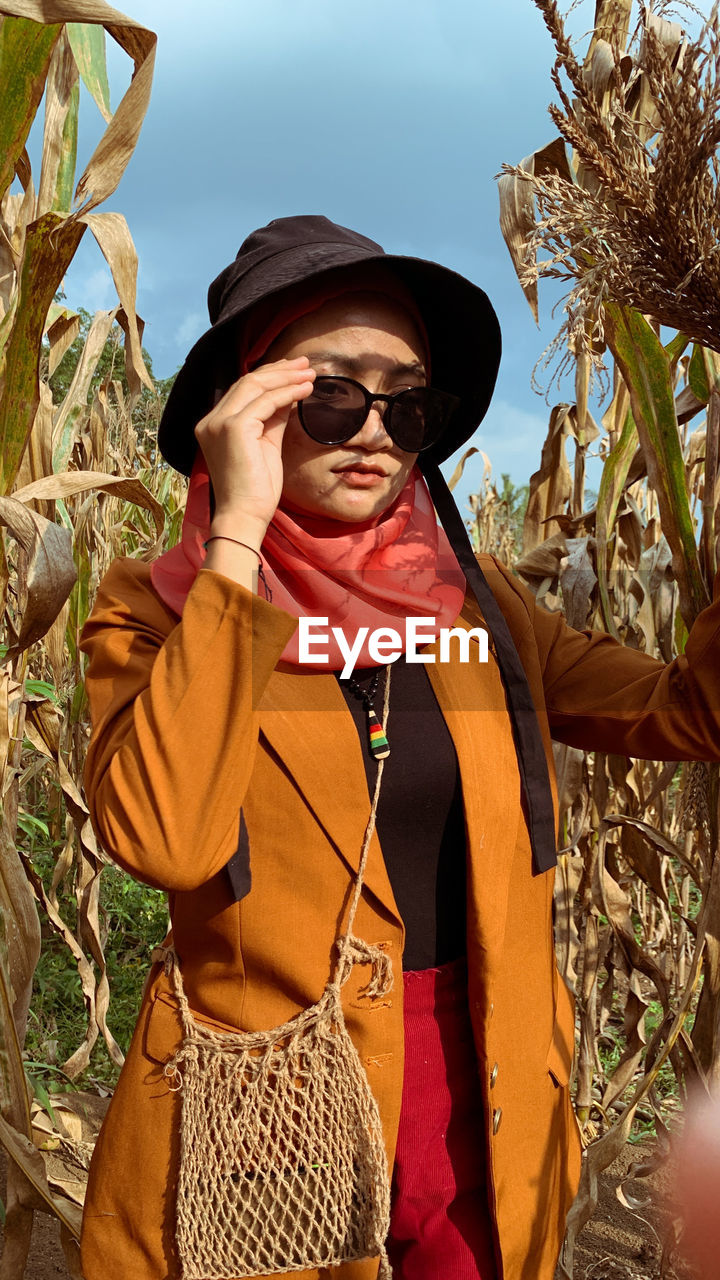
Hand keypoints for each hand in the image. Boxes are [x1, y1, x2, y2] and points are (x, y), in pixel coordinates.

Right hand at [194, 356, 314, 547]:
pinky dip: (287, 393)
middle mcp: (211, 421)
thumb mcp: (266, 445)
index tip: (293, 370)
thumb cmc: (256, 489)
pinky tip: (305, 390)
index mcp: (214, 425)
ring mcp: (219, 423)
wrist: (245, 515)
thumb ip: (273, 419)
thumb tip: (289, 395)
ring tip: (310, 374)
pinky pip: (265, 402)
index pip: (242, 390)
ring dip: (286, 378)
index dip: (270, 375)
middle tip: (306, 364)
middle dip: (279, 370)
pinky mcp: (233, 429)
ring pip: (255, 387)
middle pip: (248, 382)